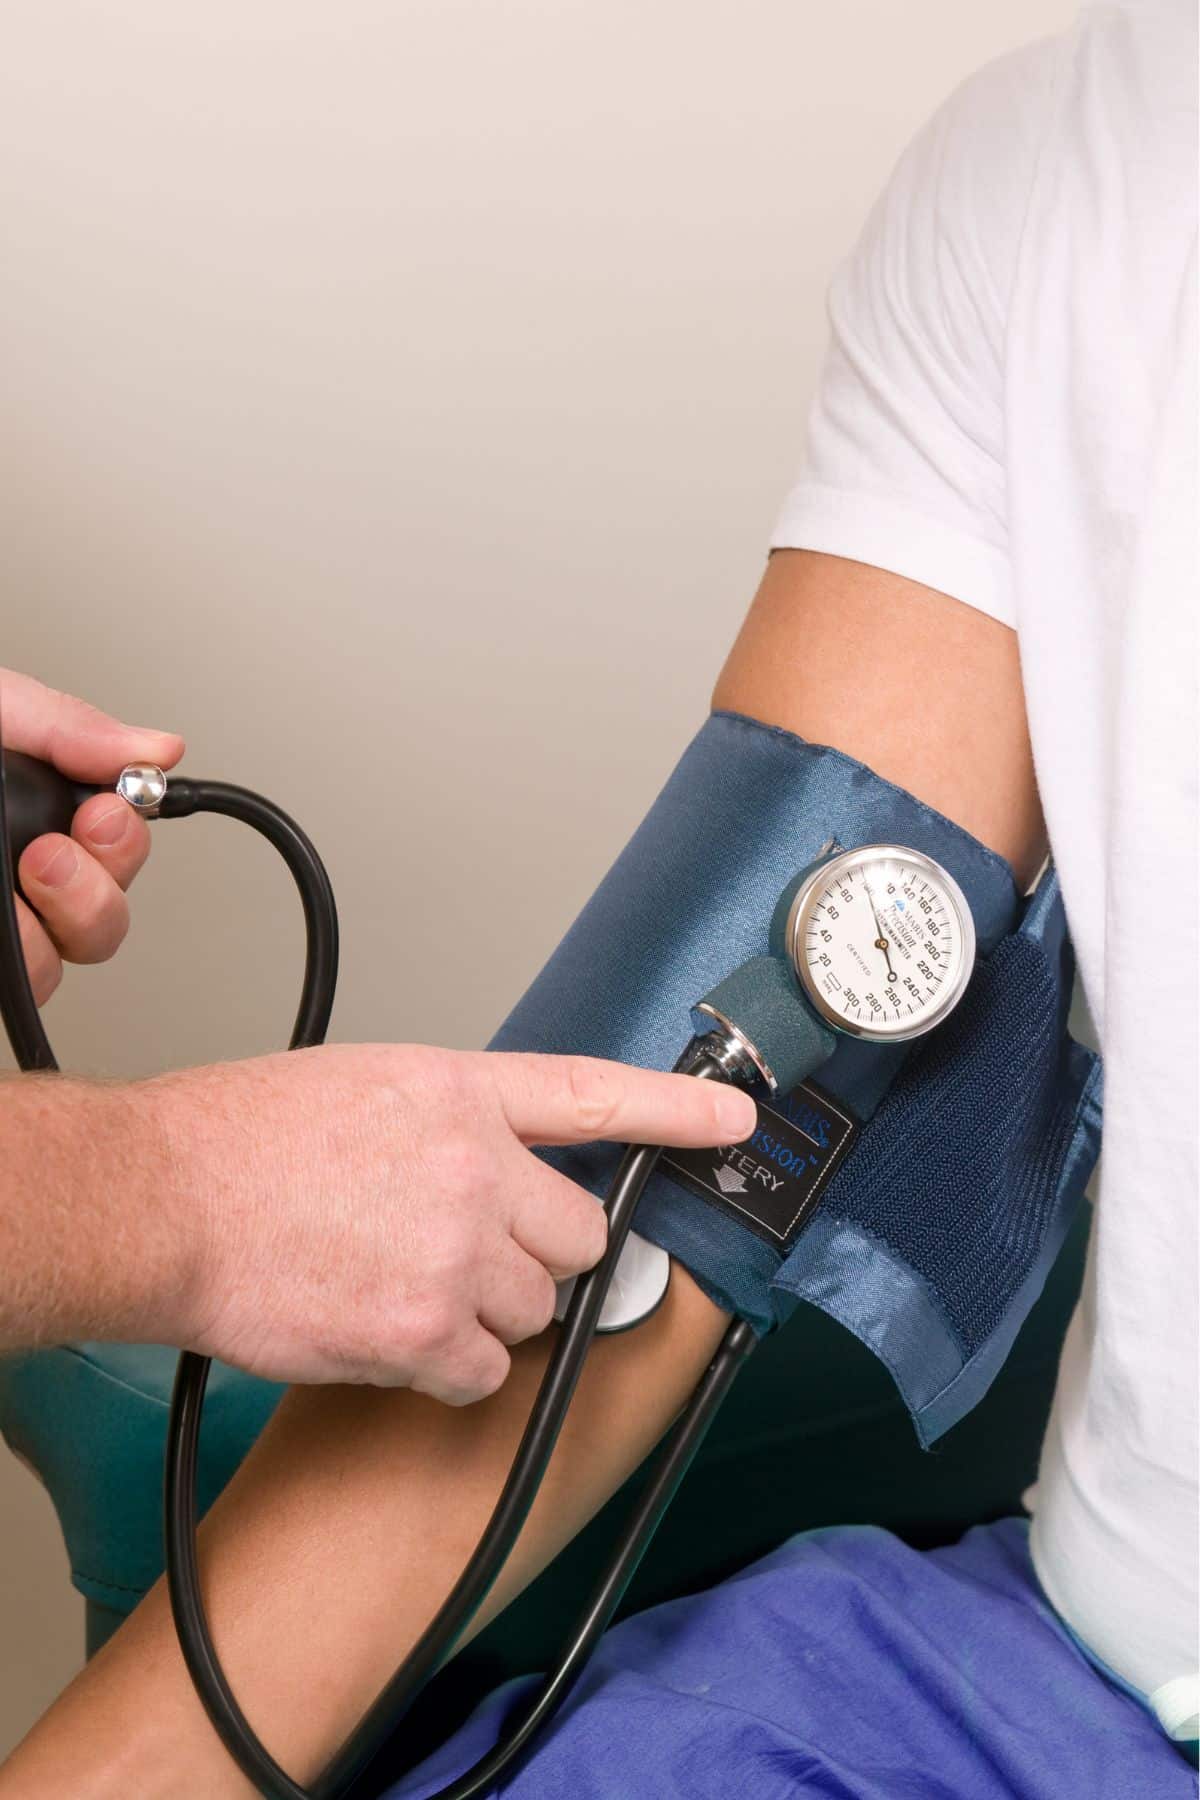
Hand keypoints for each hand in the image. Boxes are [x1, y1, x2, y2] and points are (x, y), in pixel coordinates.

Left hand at [1, 669, 183, 1003]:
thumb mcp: (1, 712)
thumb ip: (75, 728)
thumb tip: (163, 749)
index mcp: (44, 822)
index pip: (118, 857)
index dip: (124, 846)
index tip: (100, 815)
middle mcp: (26, 881)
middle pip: (103, 928)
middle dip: (94, 893)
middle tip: (49, 854)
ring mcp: (3, 924)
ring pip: (57, 967)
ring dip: (53, 926)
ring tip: (18, 879)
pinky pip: (18, 986)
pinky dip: (15, 961)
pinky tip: (2, 912)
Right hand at [154, 1044, 755, 1403]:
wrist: (159, 1200)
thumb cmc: (236, 1141)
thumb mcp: (361, 1085)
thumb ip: (448, 1121)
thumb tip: (495, 1168)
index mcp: (458, 1091)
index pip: (593, 1091)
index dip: (677, 1109)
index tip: (737, 1120)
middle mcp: (474, 1165)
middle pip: (578, 1236)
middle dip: (539, 1254)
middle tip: (467, 1253)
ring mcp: (457, 1250)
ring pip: (536, 1309)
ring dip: (487, 1313)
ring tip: (400, 1286)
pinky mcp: (426, 1330)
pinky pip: (485, 1372)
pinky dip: (447, 1369)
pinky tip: (386, 1335)